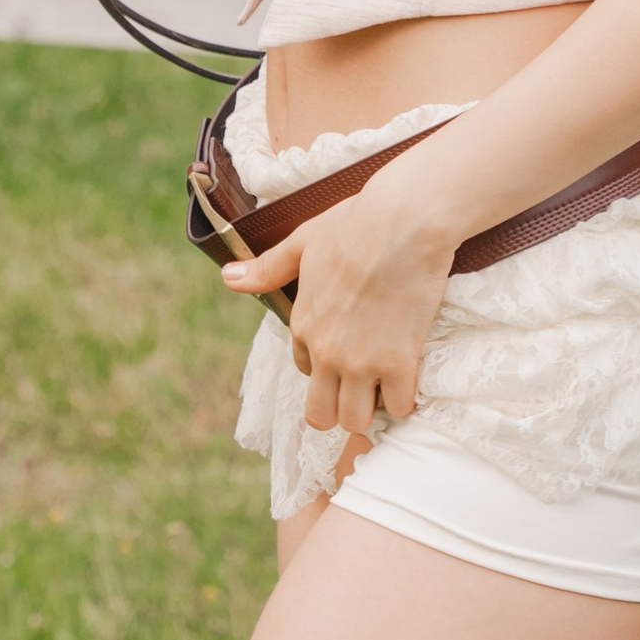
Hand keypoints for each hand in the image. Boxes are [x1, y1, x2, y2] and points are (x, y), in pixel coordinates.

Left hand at [222, 171, 458, 441]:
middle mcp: (326, 351)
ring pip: (355, 420)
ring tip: (388, 383)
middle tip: (364, 386)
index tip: (349, 349)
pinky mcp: (399, 362)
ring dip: (371, 408)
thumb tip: (228, 278)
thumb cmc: (354, 223)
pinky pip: (398, 406)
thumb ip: (268, 268)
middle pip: (321, 415)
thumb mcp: (303, 241)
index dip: (326, 366)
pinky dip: (405, 398)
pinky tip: (411, 376)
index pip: (305, 372)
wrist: (402, 219)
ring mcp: (361, 361)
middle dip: (339, 407)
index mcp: (303, 324)